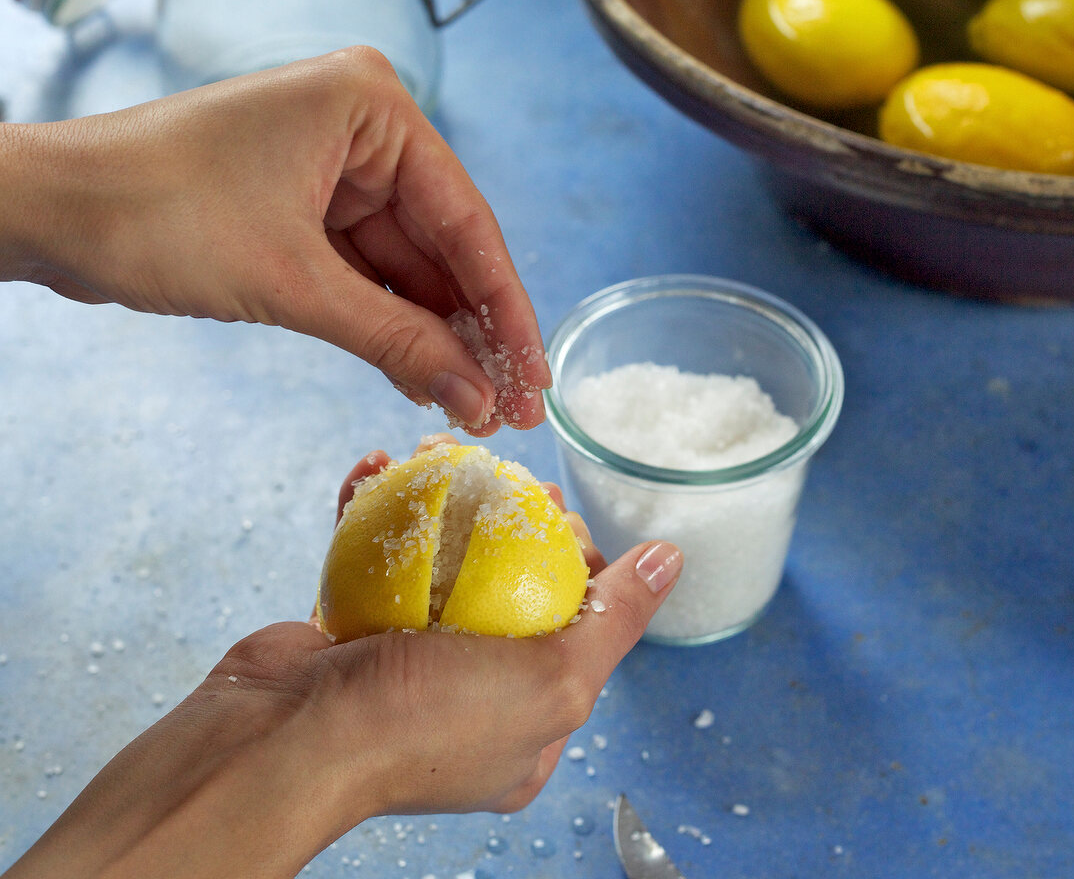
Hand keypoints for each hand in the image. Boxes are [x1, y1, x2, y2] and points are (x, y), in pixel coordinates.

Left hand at [0, 50, 548, 433]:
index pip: (466, 222)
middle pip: (443, 249)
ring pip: (408, 271)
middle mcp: (361, 133)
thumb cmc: (154, 212)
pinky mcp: (305, 214)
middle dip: (472, 334)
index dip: (505, 310)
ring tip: (473, 407)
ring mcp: (333, 174)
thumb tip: (476, 397)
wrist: (48, 214)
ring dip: (435, 340)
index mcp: (371, 109)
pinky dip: (391, 329)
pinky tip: (424, 378)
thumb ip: (396, 340)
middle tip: (511, 406)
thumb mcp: (293, 283)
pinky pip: (368, 279)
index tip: (533, 376)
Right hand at [3, 444, 681, 878]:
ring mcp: (408, 662)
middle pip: (508, 586)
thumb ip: (614, 620)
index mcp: (526, 724)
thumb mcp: (550, 680)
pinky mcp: (354, 628)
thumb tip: (672, 560)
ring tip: (437, 453)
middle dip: (508, 520)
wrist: (280, 741)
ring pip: (438, 562)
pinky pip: (374, 557)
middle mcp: (470, 695)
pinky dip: (373, 510)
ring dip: (438, 500)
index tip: (563, 517)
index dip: (580, 564)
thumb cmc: (421, 726)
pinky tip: (377, 468)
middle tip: (506, 480)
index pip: (576, 629)